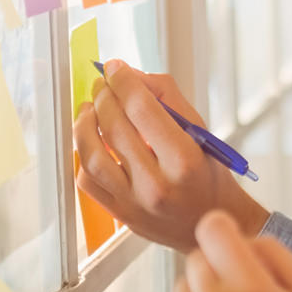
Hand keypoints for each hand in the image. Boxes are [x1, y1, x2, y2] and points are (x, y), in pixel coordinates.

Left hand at [74, 61, 269, 251]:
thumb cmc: (207, 176)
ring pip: (92, 156)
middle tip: (102, 85)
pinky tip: (92, 141)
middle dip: (104, 97)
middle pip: (115, 128)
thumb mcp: (200, 132)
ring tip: (89, 109)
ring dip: (84, 125)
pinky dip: (83, 156)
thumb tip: (131, 76)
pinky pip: (87, 181)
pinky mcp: (119, 214)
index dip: (123, 81)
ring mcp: (134, 204)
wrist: (208, 223)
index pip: (143, 109)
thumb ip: (167, 98)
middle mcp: (157, 185)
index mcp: (184, 161)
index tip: (115, 68)